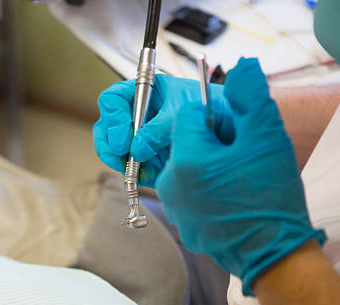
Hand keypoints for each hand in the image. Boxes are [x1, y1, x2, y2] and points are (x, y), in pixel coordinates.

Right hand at [93, 74, 226, 186]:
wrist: (232, 130)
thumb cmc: (211, 108)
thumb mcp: (184, 112)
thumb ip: (159, 129)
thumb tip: (137, 149)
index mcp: (145, 93)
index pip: (113, 100)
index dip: (113, 118)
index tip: (122, 137)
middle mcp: (138, 114)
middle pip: (107, 127)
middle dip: (109, 144)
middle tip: (120, 156)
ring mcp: (140, 138)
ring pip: (114, 151)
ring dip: (119, 161)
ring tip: (135, 168)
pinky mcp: (147, 159)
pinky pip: (130, 169)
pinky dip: (134, 175)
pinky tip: (147, 175)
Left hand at [155, 58, 325, 295]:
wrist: (273, 255)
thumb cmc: (271, 198)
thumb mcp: (268, 138)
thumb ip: (251, 97)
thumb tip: (242, 67)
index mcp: (185, 158)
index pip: (188, 116)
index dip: (215, 119)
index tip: (234, 135)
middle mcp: (169, 183)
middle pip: (184, 143)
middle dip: (210, 144)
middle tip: (239, 161)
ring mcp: (173, 207)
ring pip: (185, 169)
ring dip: (207, 168)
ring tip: (237, 183)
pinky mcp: (181, 225)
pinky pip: (188, 195)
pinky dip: (205, 192)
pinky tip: (230, 202)